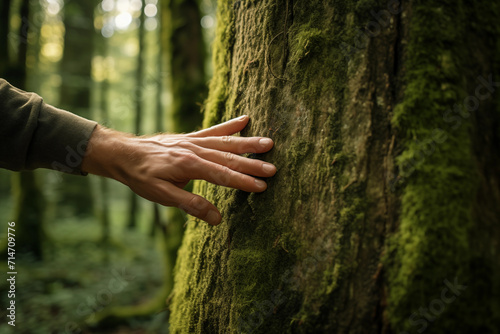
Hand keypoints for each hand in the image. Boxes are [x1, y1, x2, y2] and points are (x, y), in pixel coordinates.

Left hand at [81, 115, 275, 224]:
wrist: (125, 154)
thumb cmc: (142, 177)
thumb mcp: (162, 196)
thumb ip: (191, 205)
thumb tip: (217, 218)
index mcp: (189, 166)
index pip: (222, 175)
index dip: (243, 181)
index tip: (262, 186)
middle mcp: (195, 150)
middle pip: (229, 157)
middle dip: (252, 164)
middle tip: (274, 168)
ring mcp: (194, 141)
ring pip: (226, 142)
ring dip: (248, 143)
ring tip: (269, 143)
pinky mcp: (191, 137)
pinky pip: (213, 130)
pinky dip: (230, 125)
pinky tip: (246, 119)